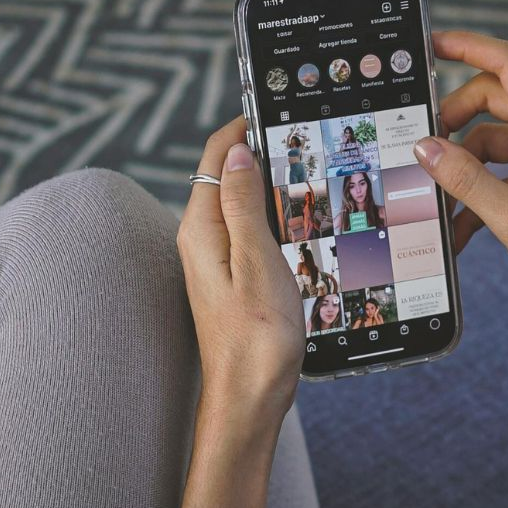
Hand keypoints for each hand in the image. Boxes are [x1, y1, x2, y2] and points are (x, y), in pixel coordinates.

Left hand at [178, 114, 304, 430]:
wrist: (249, 401)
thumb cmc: (256, 341)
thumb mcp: (257, 262)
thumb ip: (243, 204)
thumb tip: (237, 152)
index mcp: (201, 230)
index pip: (216, 156)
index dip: (244, 126)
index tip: (276, 106)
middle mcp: (202, 242)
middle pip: (228, 177)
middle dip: (260, 152)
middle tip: (301, 138)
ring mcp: (217, 262)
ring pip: (241, 205)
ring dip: (269, 187)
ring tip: (306, 174)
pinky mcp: (233, 281)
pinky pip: (250, 234)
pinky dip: (273, 219)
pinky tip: (298, 226)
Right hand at [416, 30, 507, 362]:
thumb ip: (466, 180)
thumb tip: (426, 148)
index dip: (468, 46)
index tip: (432, 44)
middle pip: (496, 100)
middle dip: (455, 124)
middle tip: (425, 154)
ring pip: (498, 138)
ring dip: (467, 169)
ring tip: (443, 207)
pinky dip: (486, 188)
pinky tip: (465, 226)